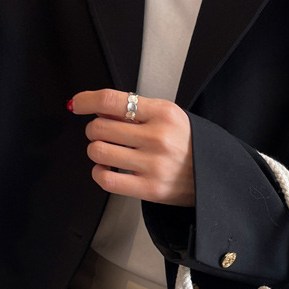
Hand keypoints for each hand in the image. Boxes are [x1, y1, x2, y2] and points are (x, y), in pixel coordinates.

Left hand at [69, 89, 194, 207]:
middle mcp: (158, 137)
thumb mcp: (170, 117)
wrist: (212, 177)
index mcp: (163, 113)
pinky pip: (106, 179)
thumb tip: (97, 110)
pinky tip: (107, 168)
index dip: (86, 100)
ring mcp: (153, 165)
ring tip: (107, 152)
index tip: (77, 104)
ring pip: (99, 151)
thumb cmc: (188, 146)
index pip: (111, 100)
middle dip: (95, 129)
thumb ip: (137, 111)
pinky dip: (99, 172)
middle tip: (104, 134)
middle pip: (100, 126)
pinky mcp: (149, 188)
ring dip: (96, 150)